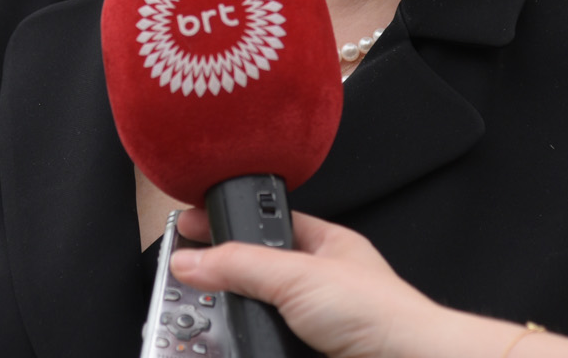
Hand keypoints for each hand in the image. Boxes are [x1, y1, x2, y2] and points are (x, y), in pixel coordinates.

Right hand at [169, 209, 465, 357]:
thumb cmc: (379, 313)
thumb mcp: (298, 276)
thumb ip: (241, 265)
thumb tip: (193, 259)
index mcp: (326, 244)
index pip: (267, 224)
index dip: (228, 223)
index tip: (189, 226)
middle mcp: (321, 282)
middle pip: (257, 273)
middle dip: (225, 277)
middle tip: (188, 280)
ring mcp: (316, 323)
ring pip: (260, 314)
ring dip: (234, 318)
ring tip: (205, 320)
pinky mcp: (309, 353)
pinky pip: (266, 344)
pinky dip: (248, 345)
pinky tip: (237, 344)